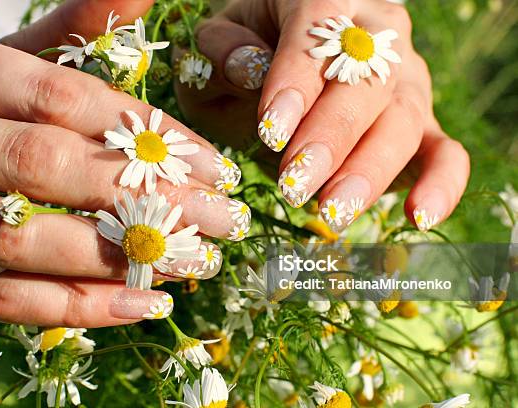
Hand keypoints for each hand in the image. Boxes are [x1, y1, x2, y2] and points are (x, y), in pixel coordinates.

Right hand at [0, 27, 246, 324]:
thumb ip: (64, 39)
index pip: (68, 98)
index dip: (149, 134)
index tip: (215, 166)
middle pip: (48, 166)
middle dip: (147, 197)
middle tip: (223, 220)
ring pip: (21, 239)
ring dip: (118, 256)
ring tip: (192, 263)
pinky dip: (76, 307)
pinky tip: (143, 305)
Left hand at [176, 0, 469, 231]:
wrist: (287, 59)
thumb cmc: (249, 47)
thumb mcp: (222, 39)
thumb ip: (224, 48)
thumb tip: (246, 68)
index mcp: (327, 2)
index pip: (316, 35)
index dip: (295, 83)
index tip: (271, 133)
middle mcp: (380, 36)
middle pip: (368, 83)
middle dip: (331, 139)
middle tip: (294, 184)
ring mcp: (408, 81)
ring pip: (404, 121)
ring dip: (369, 171)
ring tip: (332, 211)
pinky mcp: (423, 125)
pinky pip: (447, 152)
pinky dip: (441, 185)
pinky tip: (419, 218)